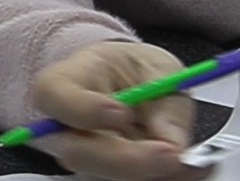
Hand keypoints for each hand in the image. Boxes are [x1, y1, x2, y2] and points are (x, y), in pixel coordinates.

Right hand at [29, 41, 208, 180]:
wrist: (135, 86)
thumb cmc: (136, 71)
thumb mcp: (159, 69)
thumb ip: (166, 102)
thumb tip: (172, 142)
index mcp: (66, 80)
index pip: (54, 95)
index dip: (83, 109)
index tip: (122, 113)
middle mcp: (63, 124)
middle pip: (76, 151)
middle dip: (126, 159)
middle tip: (170, 153)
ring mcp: (81, 154)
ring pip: (103, 176)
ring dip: (148, 172)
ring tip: (185, 157)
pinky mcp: (102, 174)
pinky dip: (158, 179)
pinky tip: (181, 166)